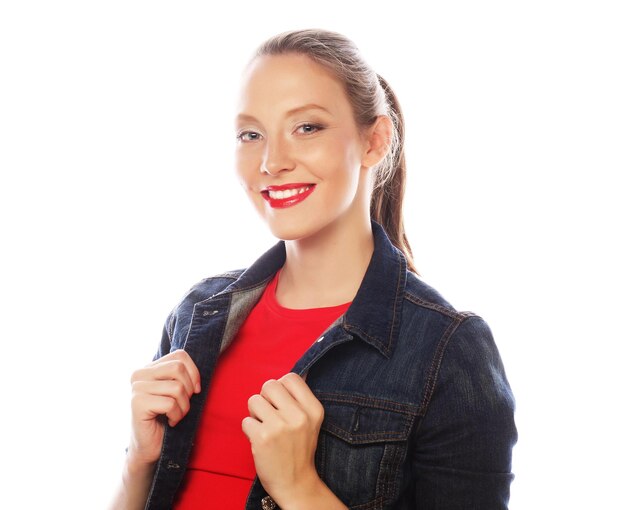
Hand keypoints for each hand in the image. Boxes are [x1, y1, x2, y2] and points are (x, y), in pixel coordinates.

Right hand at [127, 349, 200, 467]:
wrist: (151, 446)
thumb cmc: (167, 417)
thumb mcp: (177, 391)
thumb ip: (183, 375)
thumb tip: (203, 367)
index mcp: (149, 368)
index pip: (180, 355)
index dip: (194, 372)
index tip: (195, 390)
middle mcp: (139, 374)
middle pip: (178, 368)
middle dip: (189, 390)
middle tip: (183, 405)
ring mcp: (136, 388)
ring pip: (176, 387)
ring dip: (183, 407)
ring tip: (176, 415)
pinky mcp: (137, 404)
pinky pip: (170, 404)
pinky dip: (177, 416)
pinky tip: (170, 422)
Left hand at [242, 372, 324, 504]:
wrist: (296, 483)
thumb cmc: (299, 448)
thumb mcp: (311, 421)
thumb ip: (299, 399)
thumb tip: (284, 378)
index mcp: (313, 409)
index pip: (290, 377)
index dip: (281, 387)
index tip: (280, 402)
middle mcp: (299, 416)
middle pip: (269, 385)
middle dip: (265, 398)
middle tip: (269, 414)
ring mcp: (280, 427)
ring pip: (254, 400)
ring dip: (255, 414)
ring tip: (264, 427)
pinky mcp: (262, 438)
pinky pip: (245, 421)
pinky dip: (249, 430)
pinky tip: (260, 440)